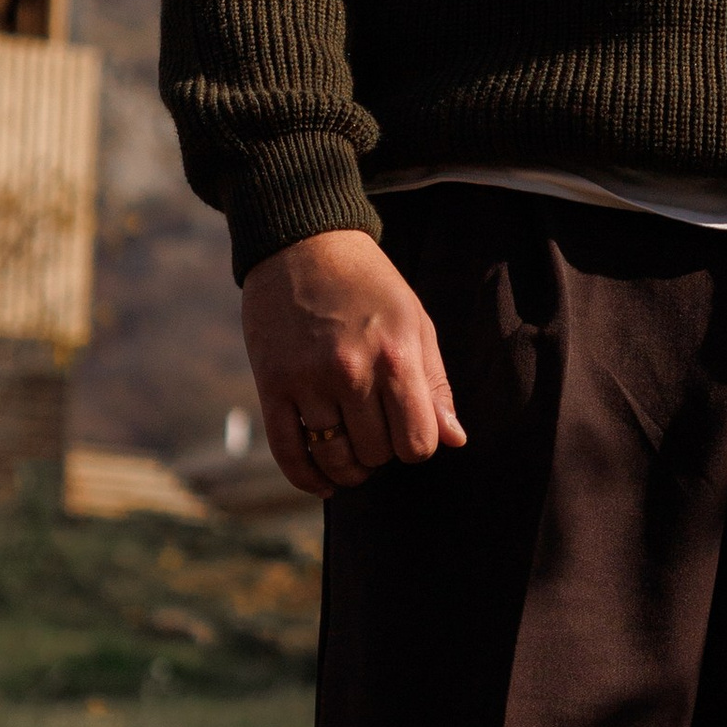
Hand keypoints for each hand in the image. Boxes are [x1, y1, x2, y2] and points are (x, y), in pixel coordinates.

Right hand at [239, 230, 466, 496]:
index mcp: (396, 357)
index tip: (410, 431)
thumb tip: (454, 440)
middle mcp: (352, 372)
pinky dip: (307, 478)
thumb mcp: (416, 323)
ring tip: (354, 454)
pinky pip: (288, 452)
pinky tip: (323, 483)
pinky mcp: (272, 385)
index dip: (418, 445)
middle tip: (377, 429)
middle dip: (383, 451)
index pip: (417, 442)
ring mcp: (308, 380)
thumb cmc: (370, 286)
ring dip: (349, 467)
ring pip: (335, 458)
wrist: (303, 244)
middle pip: (377, 453)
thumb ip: (435, 385)